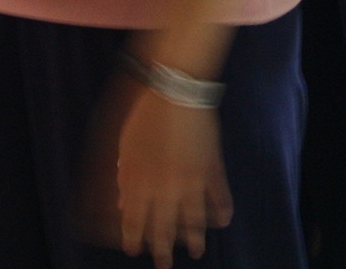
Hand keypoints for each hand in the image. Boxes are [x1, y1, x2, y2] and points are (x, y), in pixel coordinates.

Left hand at [112, 85, 231, 266]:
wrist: (176, 93)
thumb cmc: (146, 116)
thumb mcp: (126, 146)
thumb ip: (125, 177)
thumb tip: (122, 201)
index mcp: (139, 182)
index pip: (134, 220)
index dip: (134, 238)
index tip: (134, 250)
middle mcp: (164, 189)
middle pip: (163, 228)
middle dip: (162, 250)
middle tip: (164, 266)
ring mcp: (190, 182)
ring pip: (193, 221)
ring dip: (194, 239)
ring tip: (196, 252)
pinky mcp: (211, 170)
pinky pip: (219, 198)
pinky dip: (221, 212)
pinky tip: (223, 223)